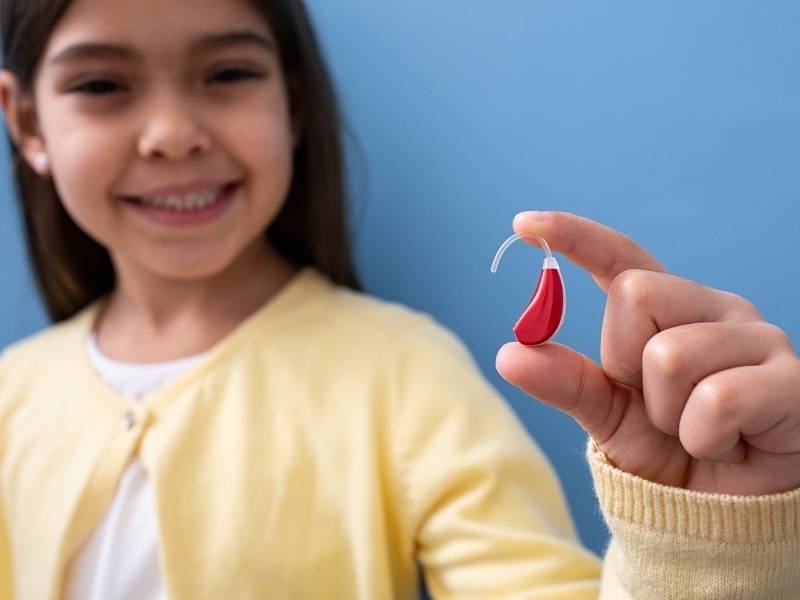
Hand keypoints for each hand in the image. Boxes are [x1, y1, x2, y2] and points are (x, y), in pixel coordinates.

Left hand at [495, 211, 799, 495]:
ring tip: (696, 428)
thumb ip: (564, 381)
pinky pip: (716, 399)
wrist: (719, 513)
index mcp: (668, 309)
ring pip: (670, 355)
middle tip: (660, 404)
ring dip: (667, 413)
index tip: (522, 224)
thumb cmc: (667, 452)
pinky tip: (727, 444)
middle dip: (628, 364)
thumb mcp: (605, 415)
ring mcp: (757, 338)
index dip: (574, 237)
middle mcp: (713, 309)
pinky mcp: (790, 379)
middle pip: (635, 295)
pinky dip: (703, 437)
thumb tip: (509, 354)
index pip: (621, 258)